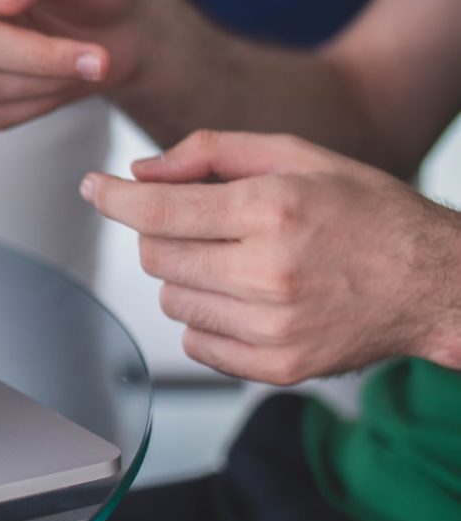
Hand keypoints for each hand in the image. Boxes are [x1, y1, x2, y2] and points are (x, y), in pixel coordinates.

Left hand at [80, 130, 460, 383]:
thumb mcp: (297, 155)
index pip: (158, 211)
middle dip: (163, 233)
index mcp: (272, 210)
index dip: (113, 198)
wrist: (435, 283)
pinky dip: (206, 319)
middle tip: (203, 223)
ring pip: (170, 300)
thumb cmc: (366, 212)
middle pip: (156, 256)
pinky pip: (196, 343)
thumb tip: (140, 173)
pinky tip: (246, 298)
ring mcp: (273, 327)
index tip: (93, 188)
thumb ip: (211, 152)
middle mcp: (269, 272)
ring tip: (237, 261)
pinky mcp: (277, 367)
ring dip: (186, 276)